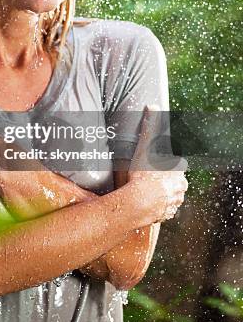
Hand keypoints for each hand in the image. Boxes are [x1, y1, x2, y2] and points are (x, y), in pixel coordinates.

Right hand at [127, 105, 188, 222]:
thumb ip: (150, 127)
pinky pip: (163, 207)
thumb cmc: (144, 174)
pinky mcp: (167, 214)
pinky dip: (156, 204)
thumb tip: (152, 107)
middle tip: (147, 175)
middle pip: (174, 178)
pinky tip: (146, 200)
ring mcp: (175, 201)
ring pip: (170, 193)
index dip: (164, 162)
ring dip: (160, 191)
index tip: (153, 163)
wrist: (139, 202)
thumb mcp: (145, 147)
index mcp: (179, 169)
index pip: (176, 163)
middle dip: (162, 177)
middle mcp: (181, 186)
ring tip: (145, 188)